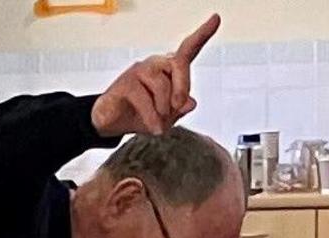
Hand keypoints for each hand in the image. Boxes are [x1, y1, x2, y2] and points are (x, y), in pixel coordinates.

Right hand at [94, 14, 218, 136]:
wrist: (112, 123)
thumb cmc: (141, 115)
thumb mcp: (166, 118)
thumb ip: (180, 110)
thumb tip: (191, 102)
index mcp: (169, 70)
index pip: (188, 49)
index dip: (203, 34)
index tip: (216, 18)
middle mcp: (156, 65)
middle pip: (179, 64)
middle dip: (182, 87)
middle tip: (178, 106)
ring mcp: (140, 71)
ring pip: (162, 85)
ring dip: (163, 109)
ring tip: (158, 121)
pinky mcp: (125, 82)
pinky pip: (145, 100)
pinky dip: (152, 118)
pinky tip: (153, 127)